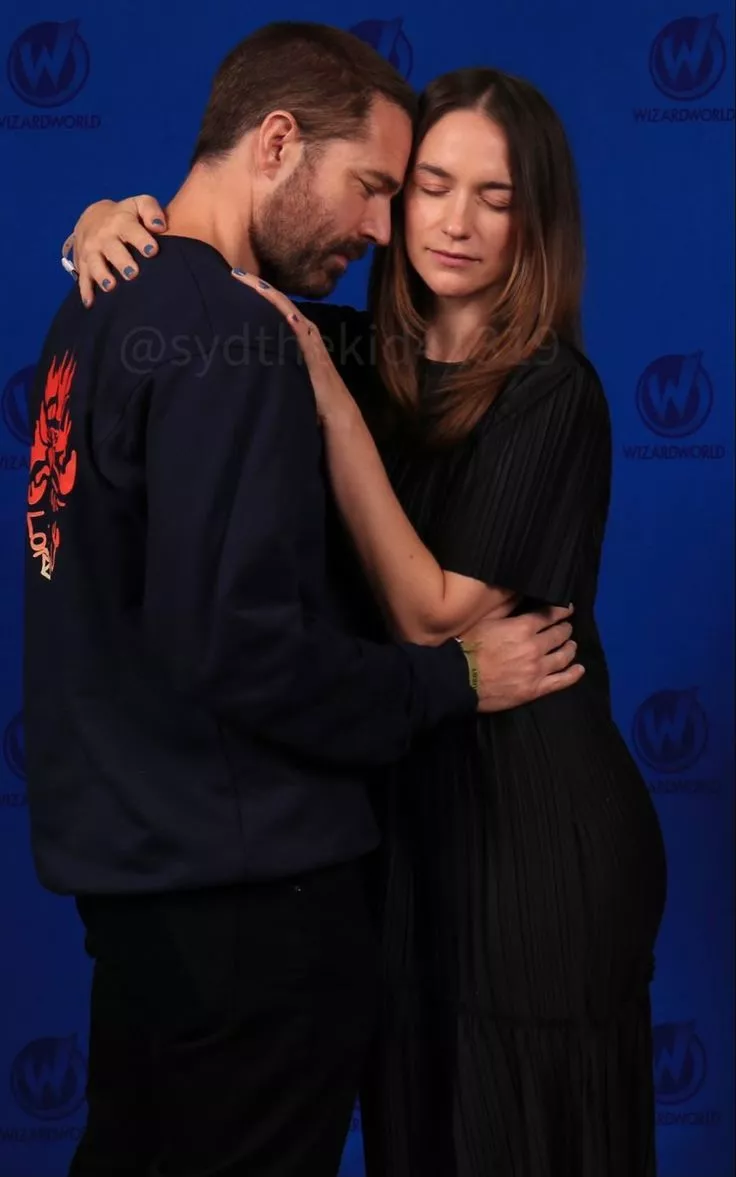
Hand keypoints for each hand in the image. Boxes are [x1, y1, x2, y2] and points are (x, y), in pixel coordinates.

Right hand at [65, 194, 166, 306]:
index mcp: (122, 221)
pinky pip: (83, 278)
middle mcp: (104, 236)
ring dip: (102, 275)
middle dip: (122, 261)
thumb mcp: (139, 204)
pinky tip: (90, 303)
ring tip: (111, 287)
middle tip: (133, 273)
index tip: (152, 250)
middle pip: (112, 249)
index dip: (141, 239)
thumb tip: (160, 226)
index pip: (131, 229)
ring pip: (95, 263)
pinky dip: (86, 290)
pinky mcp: (83, 263)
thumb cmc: (127, 215)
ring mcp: (92, 250)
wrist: (94, 217)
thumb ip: (151, 211)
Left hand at [230, 270, 353, 423]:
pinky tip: (288, 315)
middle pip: (281, 302)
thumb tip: (253, 346)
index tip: (236, 277)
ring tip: (253, 283)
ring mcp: (311, 342)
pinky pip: (304, 337)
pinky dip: (296, 325)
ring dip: (272, 298)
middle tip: (236, 272)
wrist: (336, 409)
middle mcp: (306, 330)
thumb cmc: (312, 390)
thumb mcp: (290, 364)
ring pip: (290, 313)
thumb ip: (276, 352)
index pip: (276, 305)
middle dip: (260, 287)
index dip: (257, 290)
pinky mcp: (315, 357)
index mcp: (299, 331)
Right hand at [464, 604, 583, 710]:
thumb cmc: (468, 646)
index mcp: (523, 628)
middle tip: (566, 627)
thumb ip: (506, 606)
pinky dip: (573, 674)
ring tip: (571, 646)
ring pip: (563, 656)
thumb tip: (522, 593)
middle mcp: (535, 647)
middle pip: (560, 634)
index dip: (561, 610)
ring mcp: (537, 669)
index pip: (549, 615)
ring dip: (570, 648)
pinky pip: (561, 681)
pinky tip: (579, 669)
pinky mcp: (535, 689)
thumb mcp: (485, 619)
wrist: (459, 680)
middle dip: (565, 628)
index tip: (568, 608)